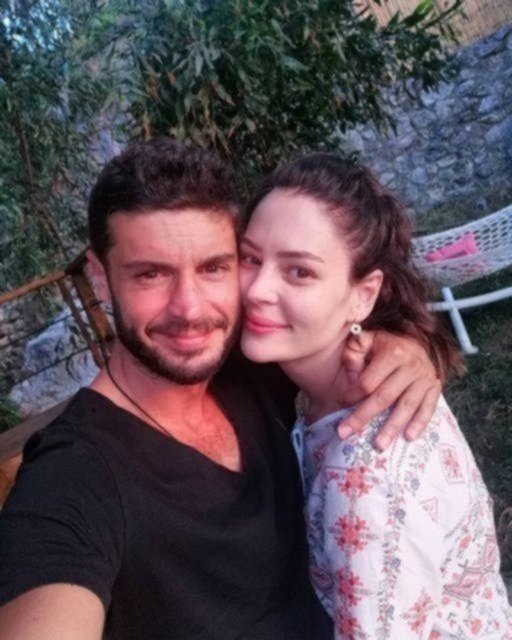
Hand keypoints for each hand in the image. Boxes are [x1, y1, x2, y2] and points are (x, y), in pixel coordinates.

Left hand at [336, 330, 441, 450]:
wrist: (418, 342)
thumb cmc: (386, 344)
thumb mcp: (369, 339)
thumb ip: (355, 351)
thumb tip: (350, 374)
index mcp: (392, 353)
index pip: (369, 381)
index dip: (352, 394)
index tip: (340, 403)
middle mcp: (410, 366)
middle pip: (384, 397)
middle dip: (363, 417)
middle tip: (345, 433)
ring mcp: (424, 378)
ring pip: (406, 406)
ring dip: (392, 427)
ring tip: (379, 445)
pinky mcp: (435, 388)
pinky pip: (428, 408)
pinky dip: (419, 424)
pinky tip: (409, 438)